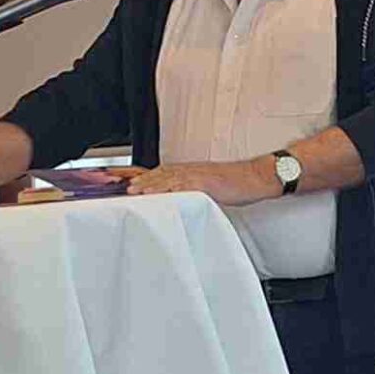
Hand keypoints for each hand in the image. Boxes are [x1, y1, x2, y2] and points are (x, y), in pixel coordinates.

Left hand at [126, 159, 271, 204]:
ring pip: (167, 177)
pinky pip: (182, 185)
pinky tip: (158, 193)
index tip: (121, 179)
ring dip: (149, 183)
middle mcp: (189, 170)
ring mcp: (197, 174)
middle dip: (137, 177)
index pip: (158, 171)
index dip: (139, 174)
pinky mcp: (205, 181)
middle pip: (157, 172)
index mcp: (189, 171)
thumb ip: (192, 192)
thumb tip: (178, 203)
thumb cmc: (236, 184)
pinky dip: (168, 188)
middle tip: (119, 184)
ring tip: (133, 190)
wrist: (256, 177)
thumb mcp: (209, 187)